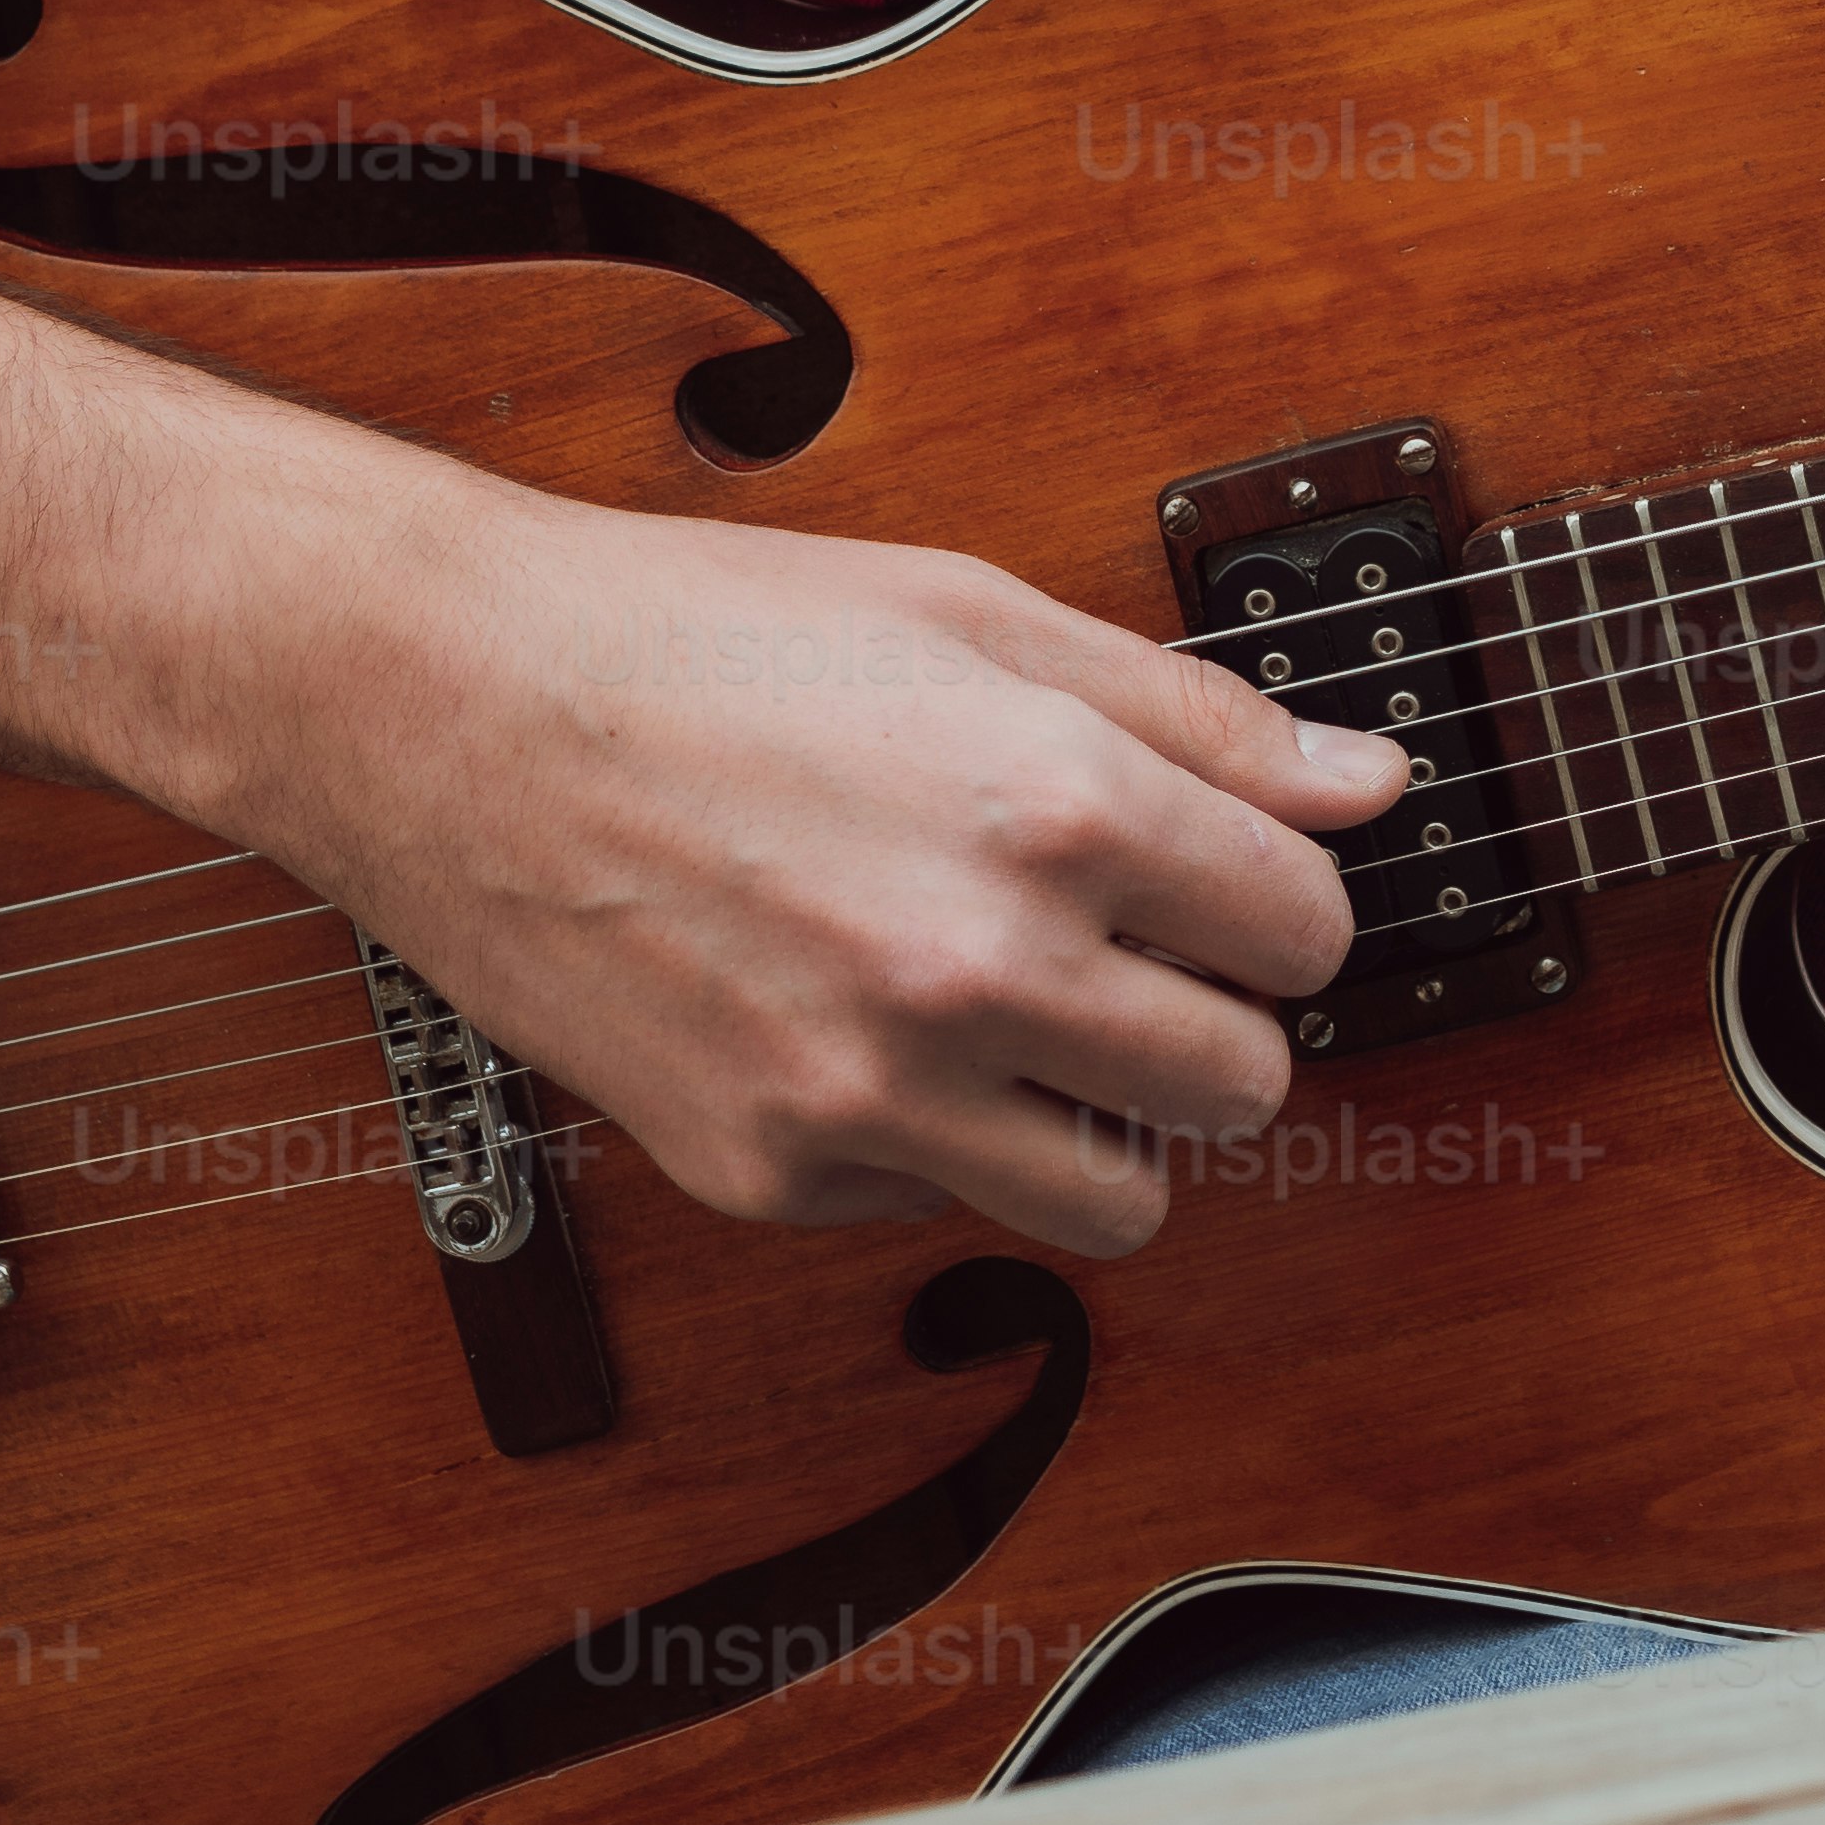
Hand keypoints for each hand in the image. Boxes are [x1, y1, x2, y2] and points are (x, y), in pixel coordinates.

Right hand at [257, 485, 1407, 1263]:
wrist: (457, 708)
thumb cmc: (707, 635)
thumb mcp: (974, 612)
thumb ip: (1194, 715)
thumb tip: (1368, 781)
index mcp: (1049, 802)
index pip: (1306, 929)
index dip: (1284, 898)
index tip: (1237, 883)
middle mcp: (975, 963)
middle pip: (1245, 1084)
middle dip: (1219, 1019)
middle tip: (1142, 955)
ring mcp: (869, 1090)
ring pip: (1125, 1198)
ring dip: (1110, 1116)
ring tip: (1035, 1017)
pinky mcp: (772, 1173)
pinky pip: (949, 1212)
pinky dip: (945, 1144)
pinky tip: (877, 1028)